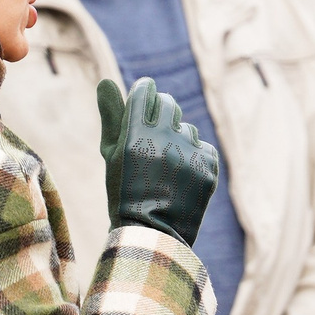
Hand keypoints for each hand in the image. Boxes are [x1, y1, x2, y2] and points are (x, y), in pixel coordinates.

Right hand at [97, 77, 218, 246]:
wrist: (151, 234)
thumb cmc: (124, 191)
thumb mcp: (112, 155)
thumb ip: (111, 116)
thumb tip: (106, 80)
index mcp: (134, 136)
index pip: (145, 92)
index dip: (144, 91)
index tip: (144, 93)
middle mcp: (163, 140)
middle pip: (168, 103)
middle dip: (161, 109)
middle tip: (154, 129)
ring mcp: (188, 155)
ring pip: (187, 128)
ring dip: (178, 139)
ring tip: (165, 166)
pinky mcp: (208, 169)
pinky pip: (203, 148)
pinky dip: (194, 158)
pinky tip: (181, 177)